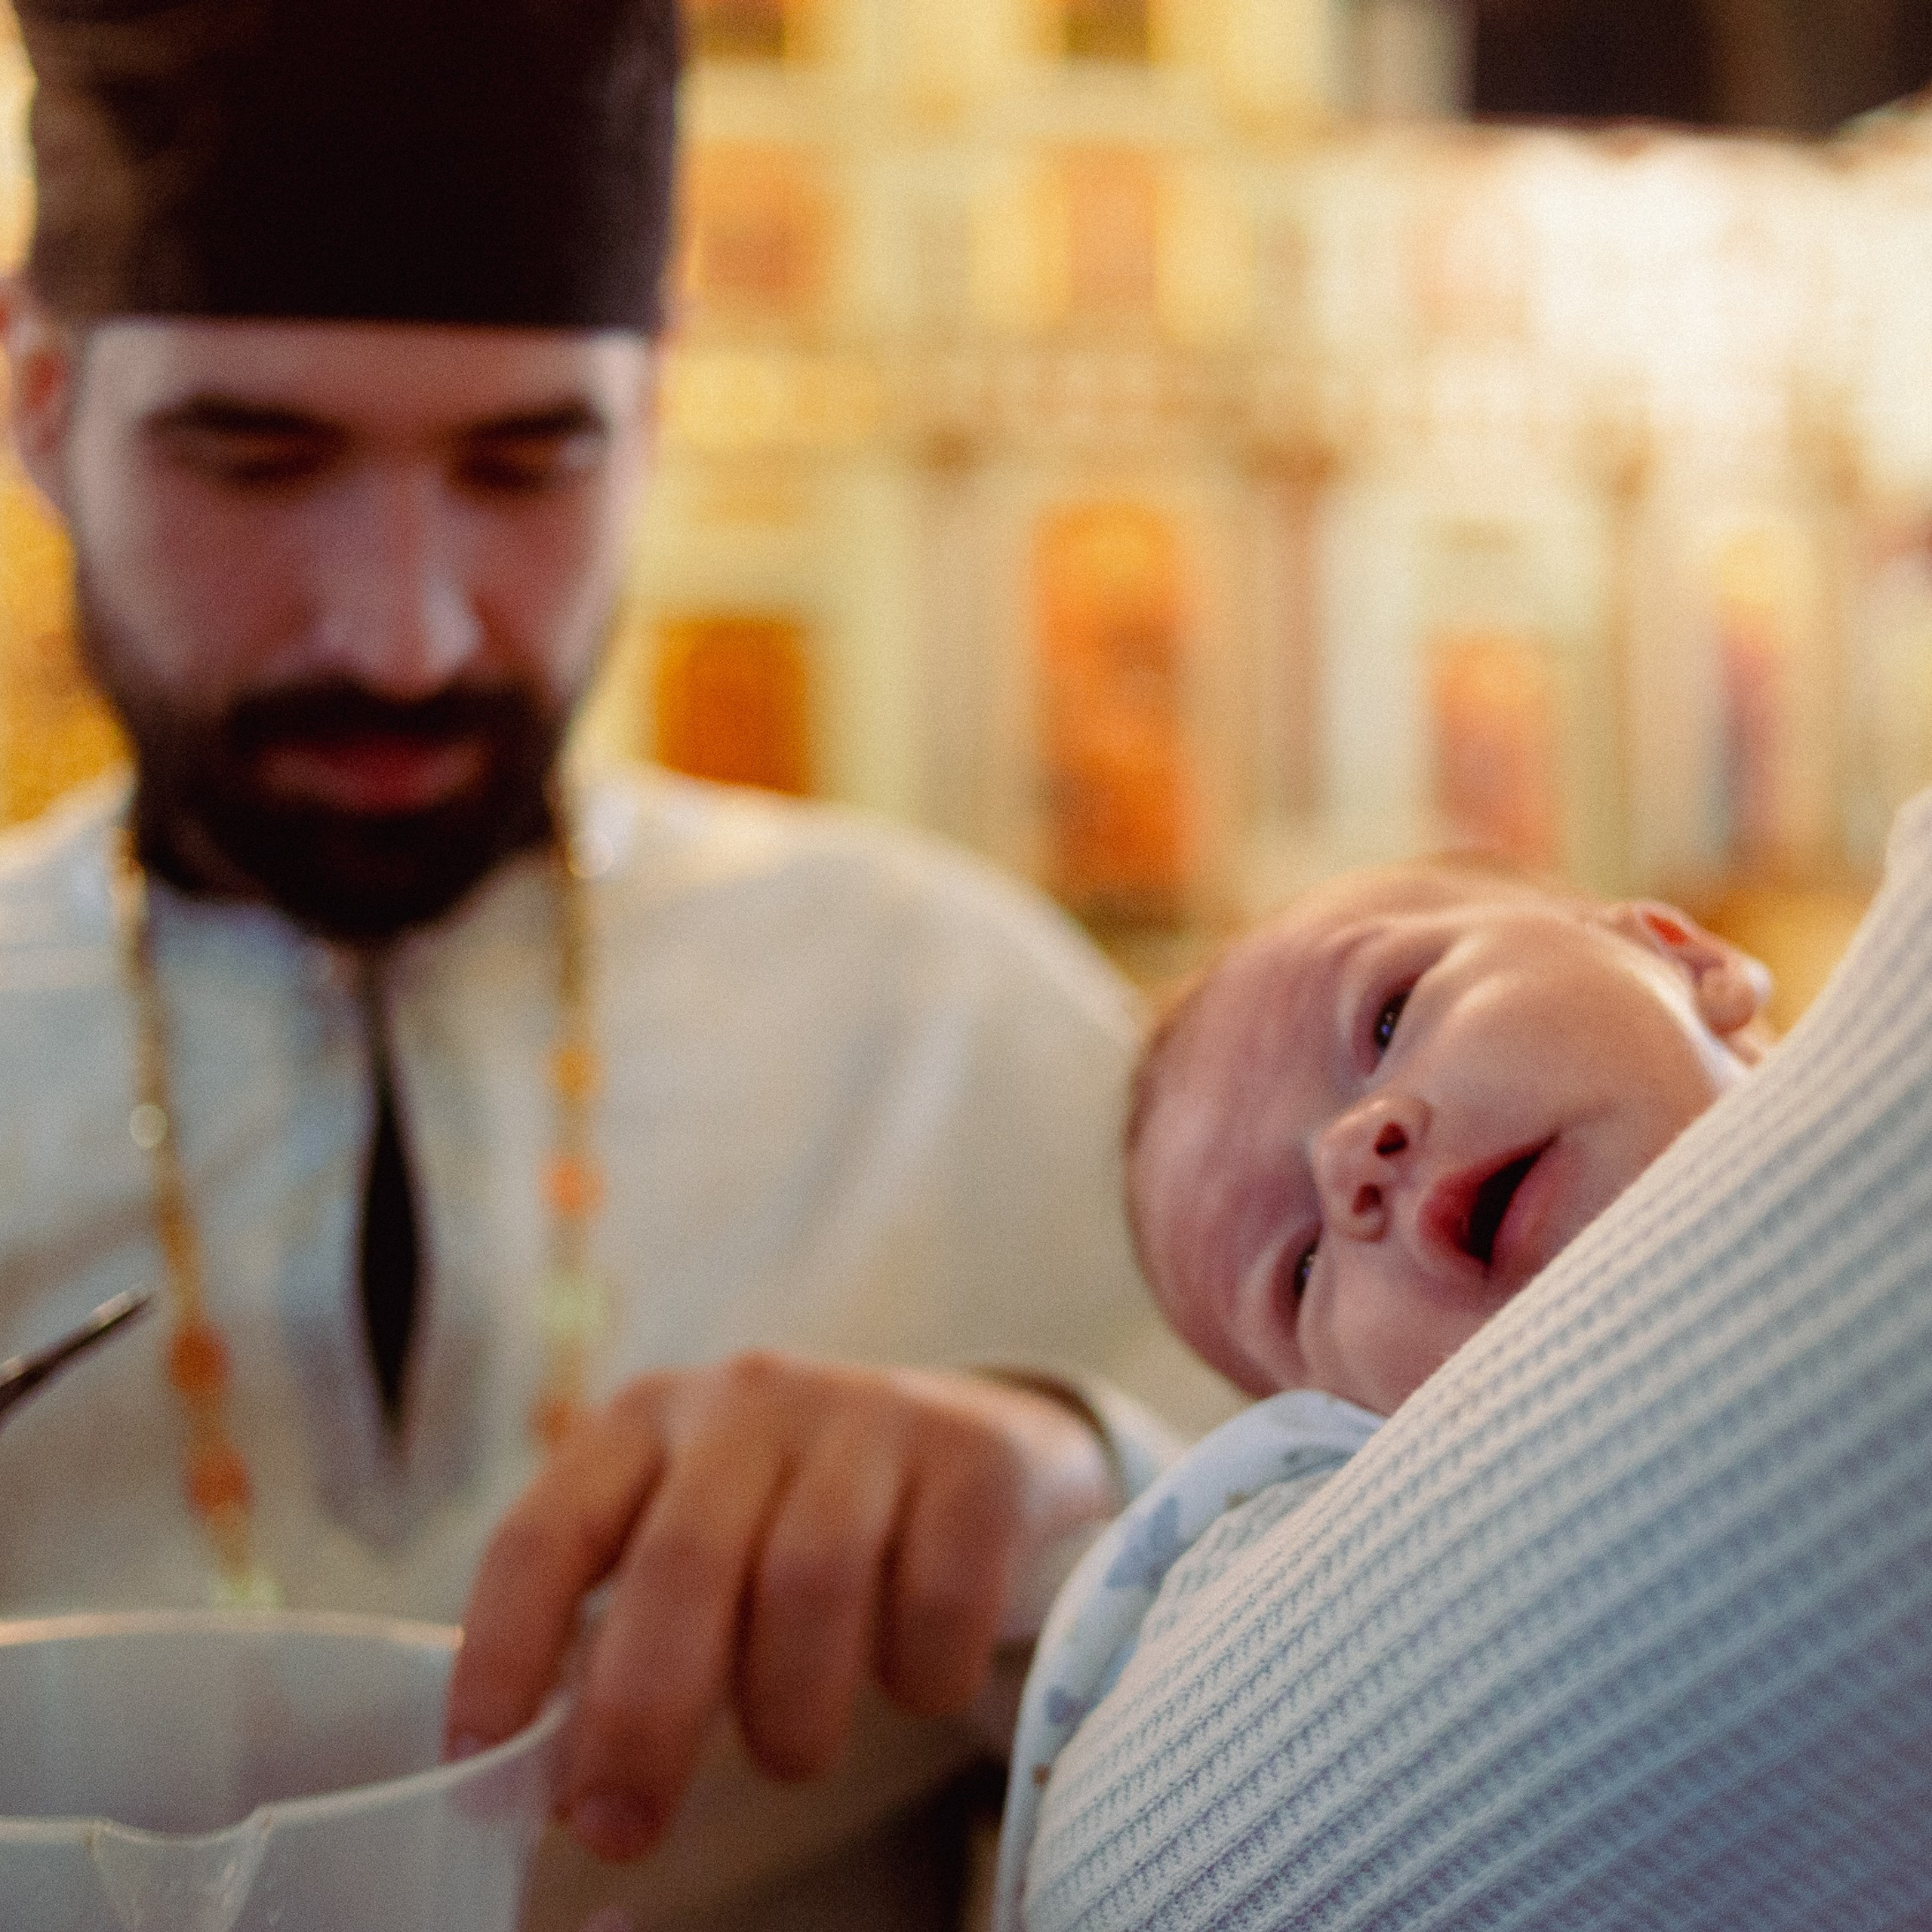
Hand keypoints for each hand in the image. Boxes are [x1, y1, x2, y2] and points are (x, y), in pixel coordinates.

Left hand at [443, 1351, 1116, 1863]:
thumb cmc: (799, 1525)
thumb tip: (549, 1779)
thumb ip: (625, 1632)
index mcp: (647, 1420)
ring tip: (791, 1750)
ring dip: (791, 1712)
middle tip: (623, 1829)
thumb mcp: (697, 1545)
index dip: (503, 1649)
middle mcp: (749, 1399)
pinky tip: (910, 1678)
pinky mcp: (977, 1455)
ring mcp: (870, 1414)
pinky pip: (938, 1600)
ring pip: (810, 1585)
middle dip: (643, 1720)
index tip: (479, 1762)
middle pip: (682, 1565)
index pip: (548, 1529)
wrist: (980, 1445)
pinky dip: (918, 1677)